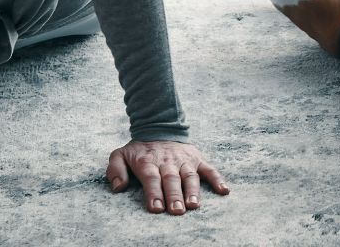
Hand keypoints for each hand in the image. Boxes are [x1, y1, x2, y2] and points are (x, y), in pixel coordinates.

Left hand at [105, 139, 229, 214]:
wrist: (159, 128)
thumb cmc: (139, 150)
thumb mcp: (120, 154)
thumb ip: (115, 169)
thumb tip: (118, 187)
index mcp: (148, 162)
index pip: (151, 178)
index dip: (154, 193)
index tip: (156, 208)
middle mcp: (167, 161)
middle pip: (171, 179)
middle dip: (174, 195)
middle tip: (176, 211)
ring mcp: (184, 160)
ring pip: (190, 176)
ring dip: (192, 190)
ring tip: (193, 205)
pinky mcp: (197, 159)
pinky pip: (209, 169)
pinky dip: (217, 179)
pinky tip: (224, 190)